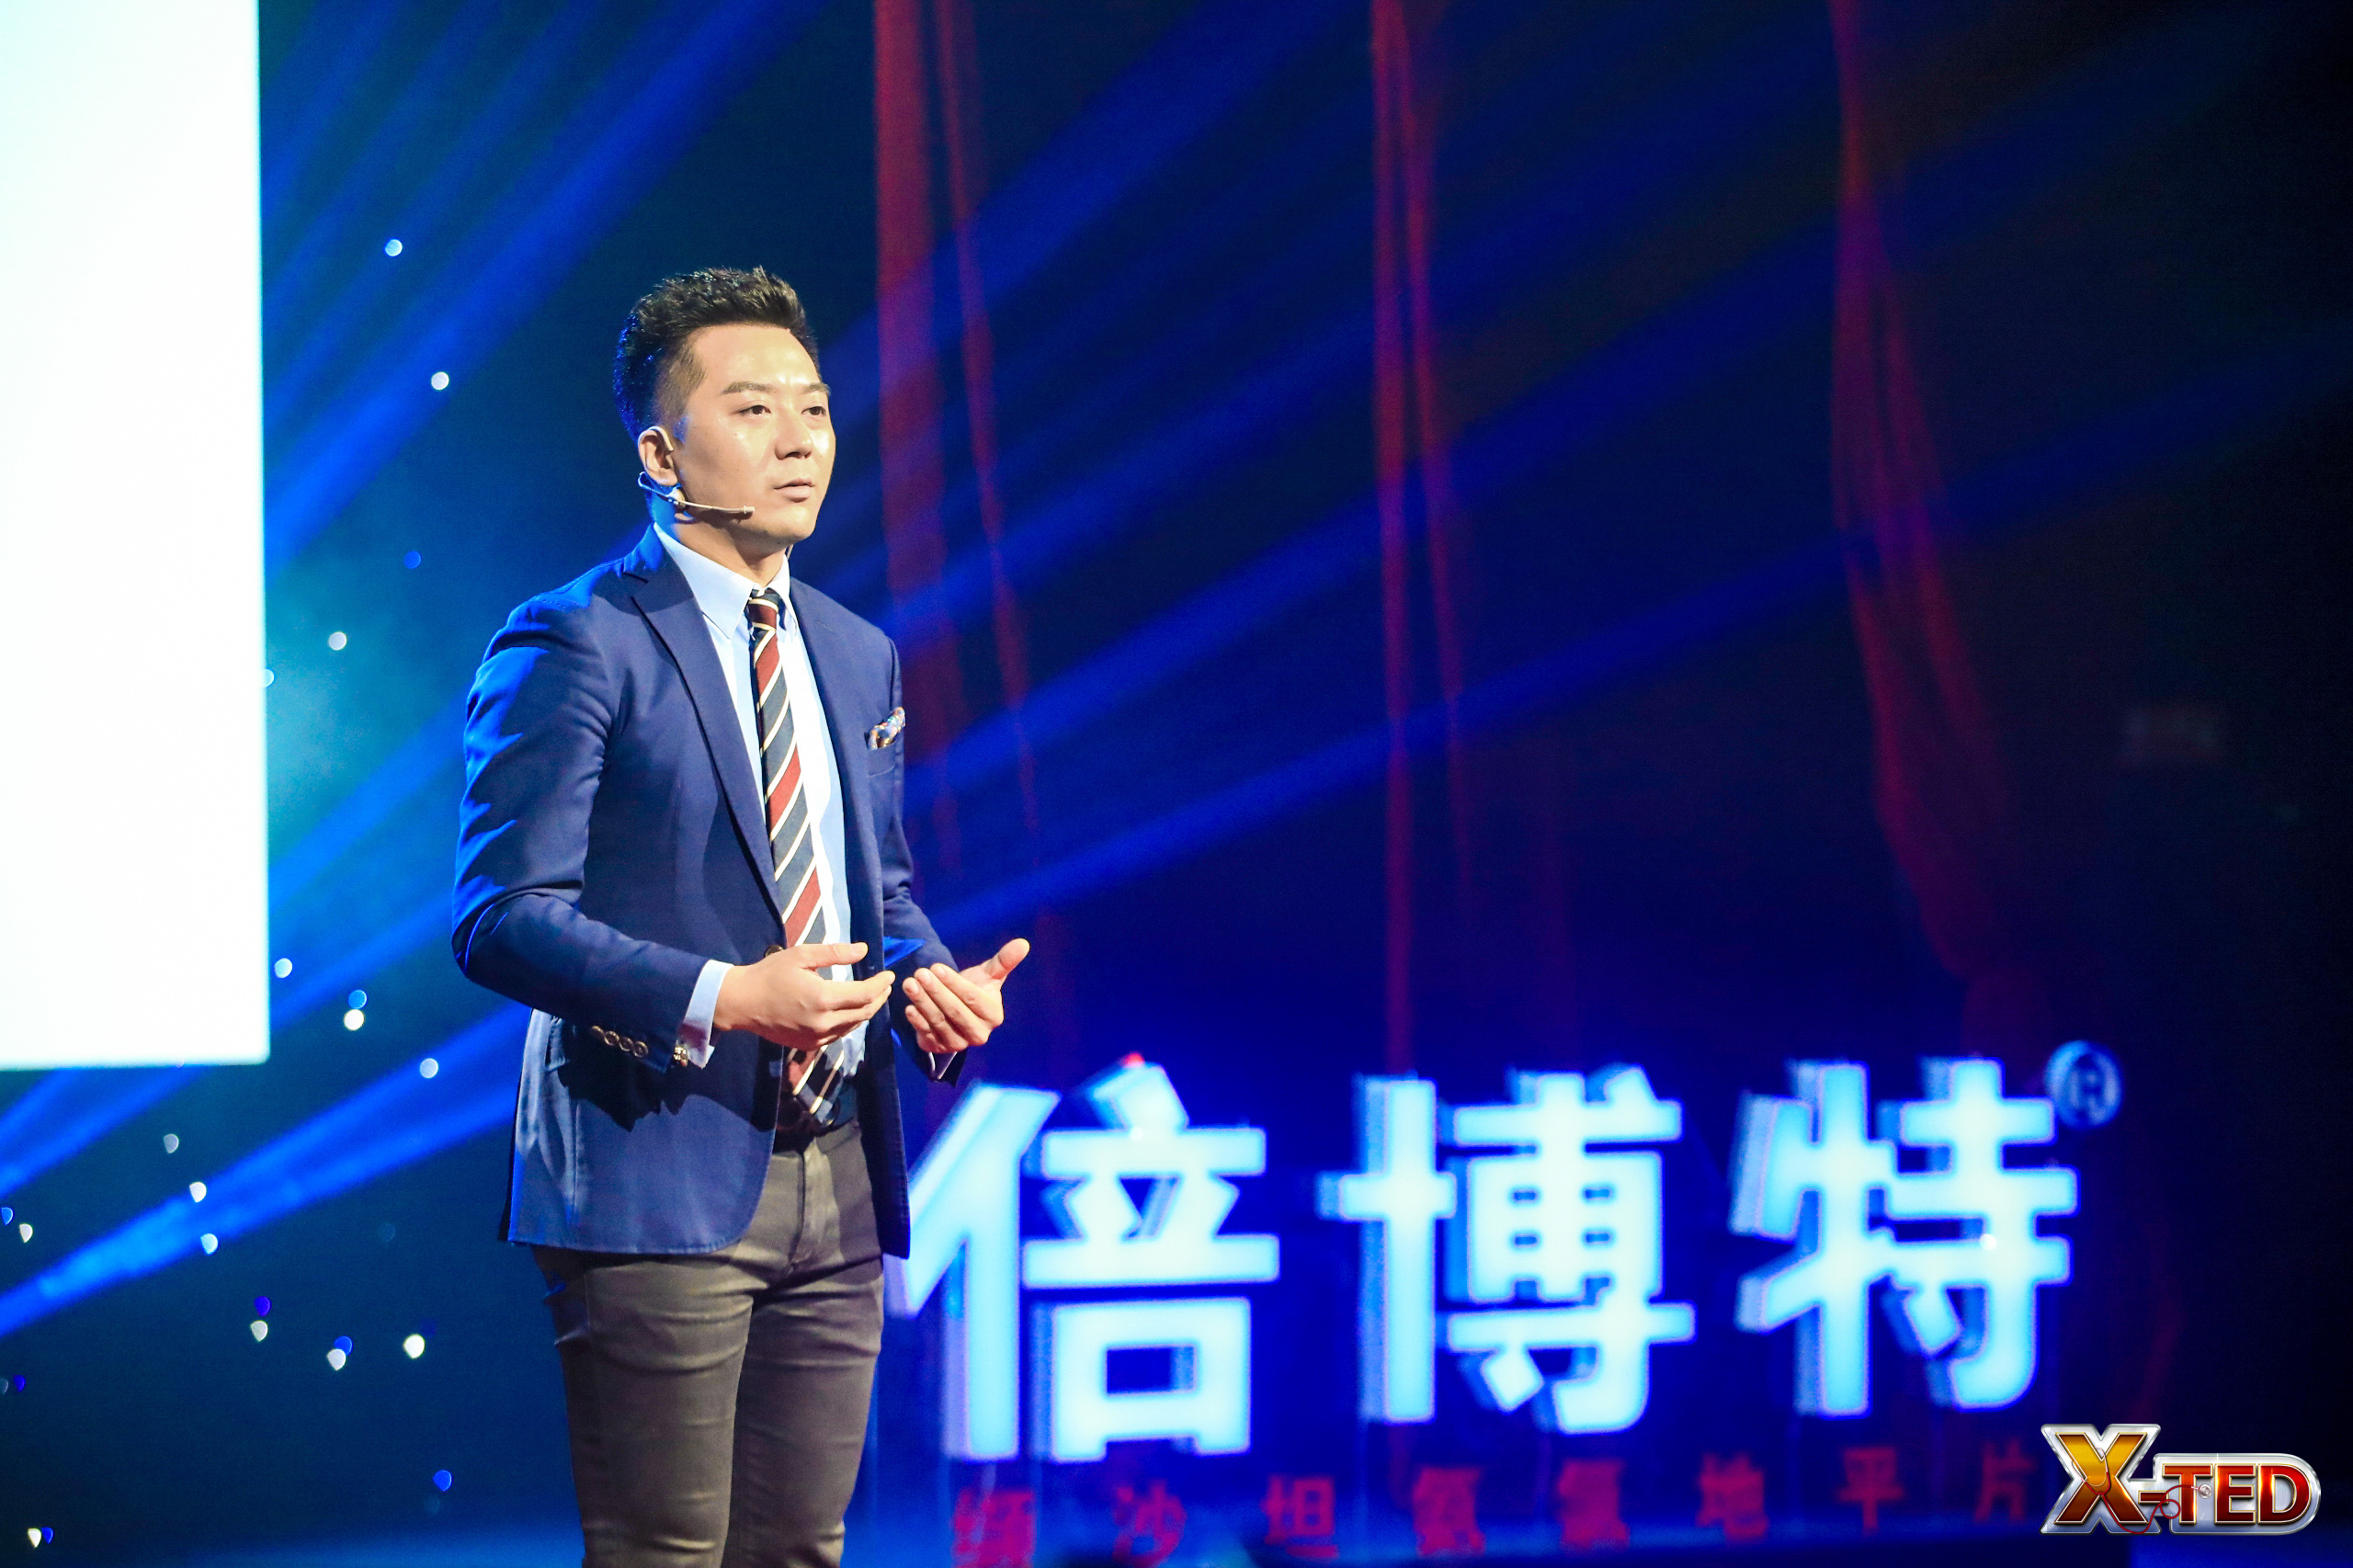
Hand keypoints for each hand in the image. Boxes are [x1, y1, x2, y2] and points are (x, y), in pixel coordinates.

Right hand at [712, 942, 893, 1059]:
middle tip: (886, 985)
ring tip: (873, 996)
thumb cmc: (770, 974)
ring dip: (866, 1011)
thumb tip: (864, 950)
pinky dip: (850, 1022)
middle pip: (864, 1013)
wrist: (742, 1002)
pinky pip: (838, 1034)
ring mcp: (816, 1037)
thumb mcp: (801, 955)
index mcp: (822, 998)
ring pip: (853, 1026)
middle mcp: (823, 1022)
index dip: (880, 984)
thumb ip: (835, 953)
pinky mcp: (809, 1046)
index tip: (889, 975)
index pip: (864, 994)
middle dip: (879, 998)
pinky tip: (851, 1011)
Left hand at [900, 938, 1028, 1055]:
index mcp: (993, 1015)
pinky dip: (917, 1022)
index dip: (954, 983)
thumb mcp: (989, 975)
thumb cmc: (975, 989)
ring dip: (923, 1002)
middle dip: (936, 991)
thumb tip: (1023, 943)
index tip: (936, 967)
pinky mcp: (939, 1049)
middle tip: (919, 973)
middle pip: (954, 1011)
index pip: (972, 998)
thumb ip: (1004, 960)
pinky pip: (927, 1036)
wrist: (956, 1011)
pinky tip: (909, 1007)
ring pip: (939, 1022)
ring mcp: (959, 1044)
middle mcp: (979, 1034)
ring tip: (910, 984)